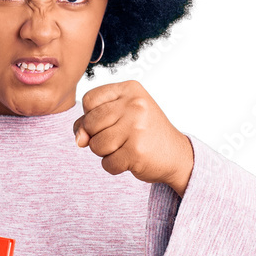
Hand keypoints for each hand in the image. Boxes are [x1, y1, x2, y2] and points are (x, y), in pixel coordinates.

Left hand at [72, 80, 193, 196]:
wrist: (176, 154)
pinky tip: (129, 159)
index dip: (90, 116)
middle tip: (117, 138)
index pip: (89, 100)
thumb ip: (92, 121)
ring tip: (124, 147)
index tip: (108, 122)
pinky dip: (113, 166)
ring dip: (104, 153)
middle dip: (96, 136)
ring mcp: (136, 128)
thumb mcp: (121, 115)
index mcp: (130, 89)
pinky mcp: (137, 152)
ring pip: (95, 145)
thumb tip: (79, 139)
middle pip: (90, 123)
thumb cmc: (143, 132)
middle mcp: (134, 105)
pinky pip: (107, 163)